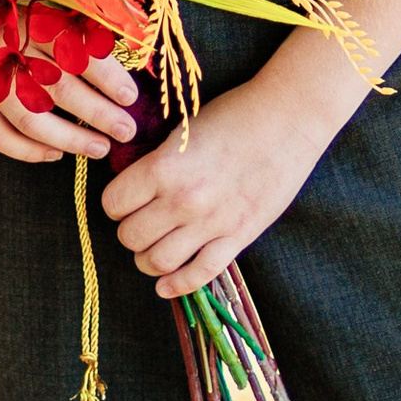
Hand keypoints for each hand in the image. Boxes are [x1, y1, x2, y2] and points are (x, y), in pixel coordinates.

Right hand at [0, 0, 141, 166]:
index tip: (130, 95)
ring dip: (69, 138)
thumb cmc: (8, 5)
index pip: (74, 52)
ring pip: (30, 119)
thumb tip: (124, 59)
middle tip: (126, 130)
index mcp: (29, 20)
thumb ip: (74, 28)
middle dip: (97, 113)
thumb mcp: (40, 2)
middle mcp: (6, 49)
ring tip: (100, 148)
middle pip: (58, 88)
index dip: (106, 76)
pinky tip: (55, 154)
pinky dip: (28, 151)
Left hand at [101, 66, 341, 298]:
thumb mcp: (183, 131)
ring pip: (157, 261)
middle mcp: (182, 200)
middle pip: (130, 237)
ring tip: (153, 250)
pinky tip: (166, 285)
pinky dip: (177, 285)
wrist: (287, 119)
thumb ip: (157, 162)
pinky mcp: (238, 237)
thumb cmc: (235, 115)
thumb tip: (135, 188)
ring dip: (148, 260)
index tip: (126, 201)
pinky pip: (199, 274)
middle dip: (130, 232)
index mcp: (163, 168)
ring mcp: (210, 223)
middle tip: (142, 223)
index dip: (116, 203)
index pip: (113, 204)